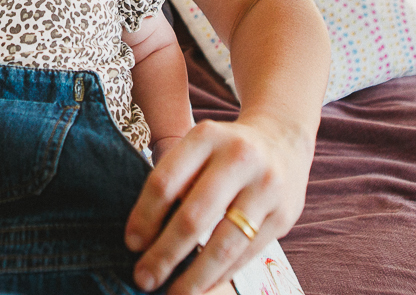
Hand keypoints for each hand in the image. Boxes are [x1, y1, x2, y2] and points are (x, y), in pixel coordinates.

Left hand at [124, 114, 313, 293]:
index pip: (165, 182)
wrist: (283, 138)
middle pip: (193, 217)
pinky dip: (221, 275)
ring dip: (194, 277)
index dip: (144, 217)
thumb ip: (175, 180)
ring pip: (224, 244)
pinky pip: (246, 255)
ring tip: (174, 294)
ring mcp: (266, 188)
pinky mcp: (284, 215)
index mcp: (207, 137)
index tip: (131, 244)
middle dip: (164, 254)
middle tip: (143, 278)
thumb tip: (145, 238)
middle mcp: (239, 158)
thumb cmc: (225, 150)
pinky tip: (202, 286)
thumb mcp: (198, 146)